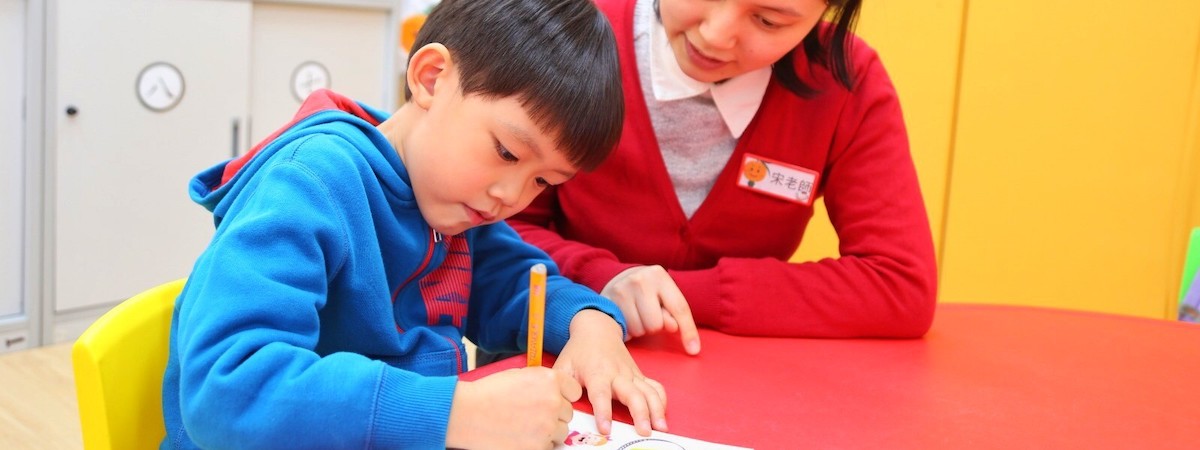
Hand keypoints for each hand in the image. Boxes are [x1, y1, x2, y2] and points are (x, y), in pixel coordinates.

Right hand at [446, 367, 580, 449]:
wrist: (466, 413)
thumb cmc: (488, 392)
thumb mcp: (519, 375)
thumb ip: (542, 382)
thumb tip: (556, 391)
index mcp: (549, 380)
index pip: (574, 391)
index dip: (563, 396)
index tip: (554, 400)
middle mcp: (553, 402)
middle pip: (568, 413)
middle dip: (554, 414)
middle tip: (532, 415)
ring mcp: (547, 426)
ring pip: (561, 432)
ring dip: (548, 431)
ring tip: (525, 426)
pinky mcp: (538, 446)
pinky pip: (548, 446)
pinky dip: (537, 444)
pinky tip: (520, 436)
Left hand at [555, 309, 667, 435]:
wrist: (597, 329)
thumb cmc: (578, 351)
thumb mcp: (563, 365)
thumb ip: (561, 385)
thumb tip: (560, 405)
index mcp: (596, 373)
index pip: (600, 394)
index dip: (603, 411)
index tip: (606, 429)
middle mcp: (617, 374)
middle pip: (632, 394)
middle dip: (640, 413)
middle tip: (645, 432)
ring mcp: (631, 374)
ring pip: (648, 391)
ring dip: (656, 409)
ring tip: (661, 427)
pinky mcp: (639, 375)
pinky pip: (655, 387)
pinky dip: (662, 400)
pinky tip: (662, 415)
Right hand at [601, 265, 700, 354]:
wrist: (619, 278)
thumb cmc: (650, 292)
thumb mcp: (665, 296)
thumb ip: (673, 313)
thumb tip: (673, 327)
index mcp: (659, 276)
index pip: (678, 308)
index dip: (688, 331)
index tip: (693, 350)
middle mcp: (639, 280)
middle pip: (656, 324)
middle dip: (655, 327)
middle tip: (650, 316)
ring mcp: (621, 290)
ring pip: (639, 330)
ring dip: (641, 329)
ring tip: (637, 316)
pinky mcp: (607, 301)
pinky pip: (624, 331)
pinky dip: (628, 330)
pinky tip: (626, 319)